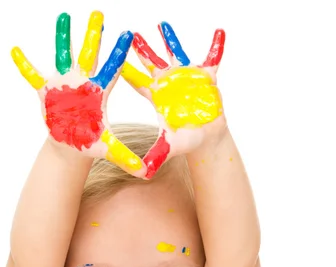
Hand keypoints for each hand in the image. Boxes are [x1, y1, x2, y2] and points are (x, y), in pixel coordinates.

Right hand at [11, 11, 145, 176]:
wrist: (71, 145)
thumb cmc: (90, 141)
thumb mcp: (108, 149)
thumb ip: (127, 157)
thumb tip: (146, 173)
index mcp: (99, 92)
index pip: (111, 70)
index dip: (119, 54)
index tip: (128, 34)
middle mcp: (82, 83)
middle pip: (89, 54)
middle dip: (93, 35)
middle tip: (98, 13)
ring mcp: (63, 84)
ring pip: (63, 55)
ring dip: (63, 38)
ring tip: (64, 16)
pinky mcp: (46, 91)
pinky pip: (32, 75)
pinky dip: (24, 65)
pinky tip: (15, 50)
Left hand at [121, 23, 226, 177]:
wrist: (207, 136)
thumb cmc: (187, 140)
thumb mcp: (171, 147)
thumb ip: (157, 156)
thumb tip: (145, 173)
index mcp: (158, 96)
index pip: (138, 82)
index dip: (128, 70)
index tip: (115, 57)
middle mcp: (169, 83)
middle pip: (152, 62)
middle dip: (142, 47)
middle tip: (131, 32)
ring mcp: (187, 77)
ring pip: (176, 53)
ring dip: (170, 39)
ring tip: (162, 23)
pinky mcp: (207, 76)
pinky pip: (213, 57)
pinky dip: (217, 46)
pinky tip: (219, 32)